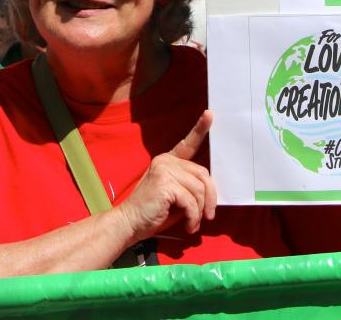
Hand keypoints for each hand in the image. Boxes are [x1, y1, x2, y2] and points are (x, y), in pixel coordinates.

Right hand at [113, 111, 216, 245]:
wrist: (129, 223)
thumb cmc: (153, 212)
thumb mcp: (176, 196)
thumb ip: (190, 187)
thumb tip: (211, 191)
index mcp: (168, 161)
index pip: (188, 144)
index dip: (200, 129)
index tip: (210, 114)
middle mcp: (166, 160)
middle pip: (203, 174)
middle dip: (210, 198)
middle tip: (207, 216)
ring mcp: (164, 169)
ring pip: (199, 189)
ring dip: (199, 211)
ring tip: (192, 223)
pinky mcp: (164, 182)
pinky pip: (191, 201)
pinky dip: (193, 217)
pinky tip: (188, 225)